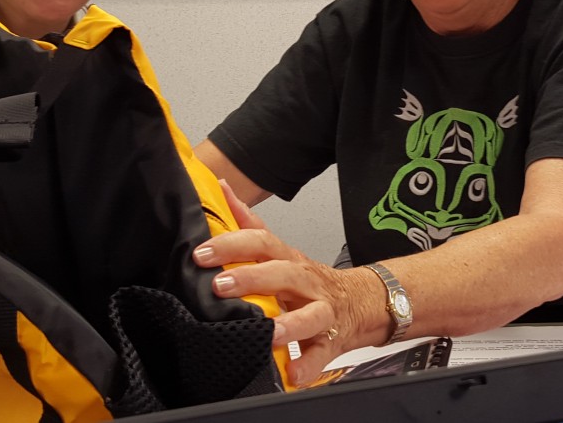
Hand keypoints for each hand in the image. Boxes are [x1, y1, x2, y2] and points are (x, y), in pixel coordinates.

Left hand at [193, 180, 373, 386]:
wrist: (360, 301)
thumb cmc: (309, 277)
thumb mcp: (279, 248)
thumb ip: (248, 222)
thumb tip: (222, 187)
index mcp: (287, 259)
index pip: (260, 241)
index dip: (231, 244)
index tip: (202, 253)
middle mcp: (304, 281)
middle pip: (281, 273)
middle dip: (251, 278)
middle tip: (220, 286)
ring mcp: (321, 311)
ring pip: (309, 315)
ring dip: (289, 324)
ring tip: (268, 333)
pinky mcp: (330, 340)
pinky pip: (321, 354)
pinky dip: (309, 366)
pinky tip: (293, 375)